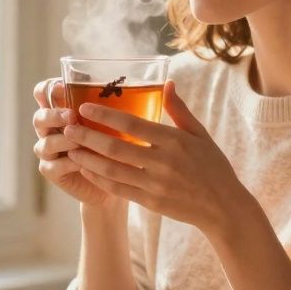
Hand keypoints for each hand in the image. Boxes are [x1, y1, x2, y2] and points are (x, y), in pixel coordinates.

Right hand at [32, 78, 112, 206]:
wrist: (116, 179)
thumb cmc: (114, 144)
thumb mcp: (113, 122)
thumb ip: (109, 106)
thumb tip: (124, 87)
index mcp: (60, 111)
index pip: (43, 93)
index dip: (48, 89)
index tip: (63, 87)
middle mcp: (50, 130)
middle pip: (39, 118)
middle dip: (54, 115)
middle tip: (71, 116)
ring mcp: (48, 151)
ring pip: (45, 143)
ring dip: (62, 141)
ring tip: (80, 143)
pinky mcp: (52, 171)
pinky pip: (52, 166)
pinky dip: (67, 164)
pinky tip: (82, 164)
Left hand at [63, 80, 252, 233]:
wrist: (223, 207)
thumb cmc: (212, 166)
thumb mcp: (200, 134)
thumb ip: (179, 110)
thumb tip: (166, 82)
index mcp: (174, 141)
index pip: (132, 125)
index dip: (105, 116)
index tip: (84, 108)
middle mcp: (163, 163)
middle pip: (115, 148)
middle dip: (87, 137)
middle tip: (67, 127)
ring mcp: (155, 185)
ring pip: (112, 170)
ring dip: (87, 158)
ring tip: (70, 147)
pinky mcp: (150, 202)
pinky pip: (118, 189)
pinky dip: (99, 178)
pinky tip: (86, 169)